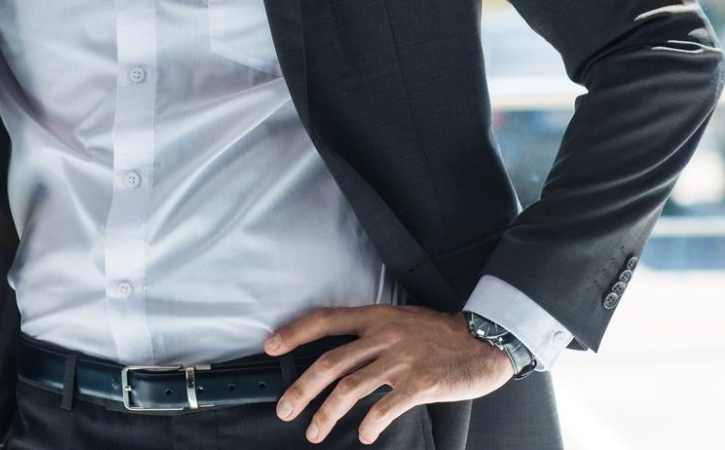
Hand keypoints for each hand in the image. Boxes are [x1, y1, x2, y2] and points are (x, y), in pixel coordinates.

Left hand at [266, 304, 513, 443]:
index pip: (325, 320)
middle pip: (330, 361)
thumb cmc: (437, 334)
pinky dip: (371, 423)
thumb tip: (337, 359)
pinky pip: (386, 406)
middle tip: (284, 408)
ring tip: (314, 431)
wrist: (481, 341)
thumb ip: (370, 336)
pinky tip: (363, 435)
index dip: (294, 332)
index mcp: (375, 317)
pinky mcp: (420, 383)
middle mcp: (382, 335)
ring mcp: (400, 359)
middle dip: (302, 388)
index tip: (270, 346)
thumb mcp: (399, 322)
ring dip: (328, 412)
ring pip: (351, 387)